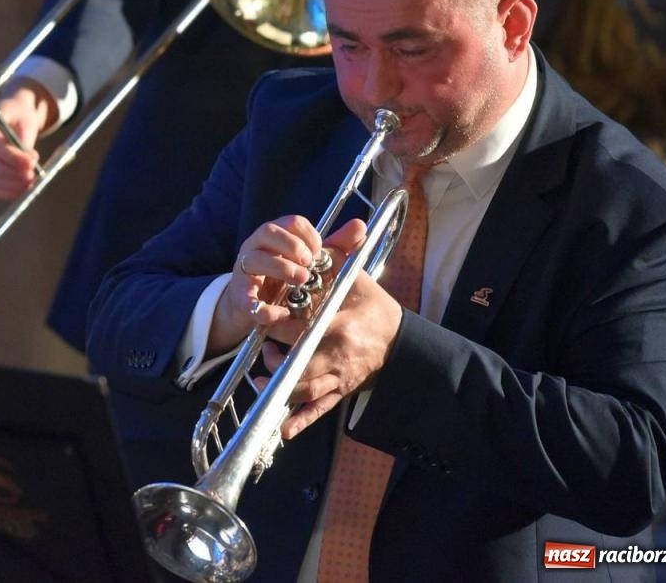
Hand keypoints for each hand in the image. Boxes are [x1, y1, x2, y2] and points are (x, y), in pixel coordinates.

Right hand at [0, 79, 55, 199]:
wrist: (11, 115)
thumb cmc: (20, 116)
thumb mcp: (26, 122)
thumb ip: (24, 142)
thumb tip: (27, 165)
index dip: (12, 156)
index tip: (32, 162)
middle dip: (10, 173)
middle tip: (31, 176)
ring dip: (11, 185)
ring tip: (32, 180)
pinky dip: (7, 191)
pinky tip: (23, 188)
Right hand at [209, 213, 324, 353]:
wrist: (254, 305)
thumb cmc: (284, 276)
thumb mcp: (311, 261)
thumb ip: (336, 245)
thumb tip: (360, 225)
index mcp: (275, 234)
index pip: (292, 222)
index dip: (310, 236)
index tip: (320, 253)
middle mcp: (256, 246)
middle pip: (269, 231)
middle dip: (292, 246)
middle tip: (310, 264)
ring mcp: (244, 269)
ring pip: (253, 259)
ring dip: (280, 268)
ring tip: (301, 280)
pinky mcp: (240, 296)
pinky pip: (247, 299)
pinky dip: (266, 309)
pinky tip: (283, 314)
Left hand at [255, 217, 403, 439]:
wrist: (402, 342)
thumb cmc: (375, 308)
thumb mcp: (357, 280)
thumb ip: (337, 261)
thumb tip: (330, 237)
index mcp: (340, 326)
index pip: (300, 328)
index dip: (277, 324)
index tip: (263, 317)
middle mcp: (338, 356)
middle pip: (296, 361)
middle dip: (274, 356)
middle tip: (262, 346)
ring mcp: (340, 378)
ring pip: (303, 389)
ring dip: (280, 386)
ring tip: (264, 376)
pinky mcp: (341, 392)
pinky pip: (320, 411)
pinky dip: (301, 421)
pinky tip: (282, 429)